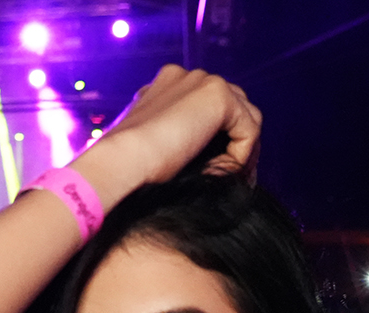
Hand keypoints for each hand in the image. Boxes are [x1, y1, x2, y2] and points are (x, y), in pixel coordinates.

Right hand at [89, 66, 261, 190]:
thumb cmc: (128, 166)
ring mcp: (204, 82)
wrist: (120, 162)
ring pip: (245, 118)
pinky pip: (248, 129)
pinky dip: (242, 154)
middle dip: (236, 141)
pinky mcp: (218, 96)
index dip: (218, 139)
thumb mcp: (153, 147)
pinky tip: (224, 172)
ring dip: (241, 150)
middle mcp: (188, 77)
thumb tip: (213, 160)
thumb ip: (177, 141)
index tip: (216, 169)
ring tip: (230, 178)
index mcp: (169, 84)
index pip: (209, 108)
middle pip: (234, 109)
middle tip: (232, 176)